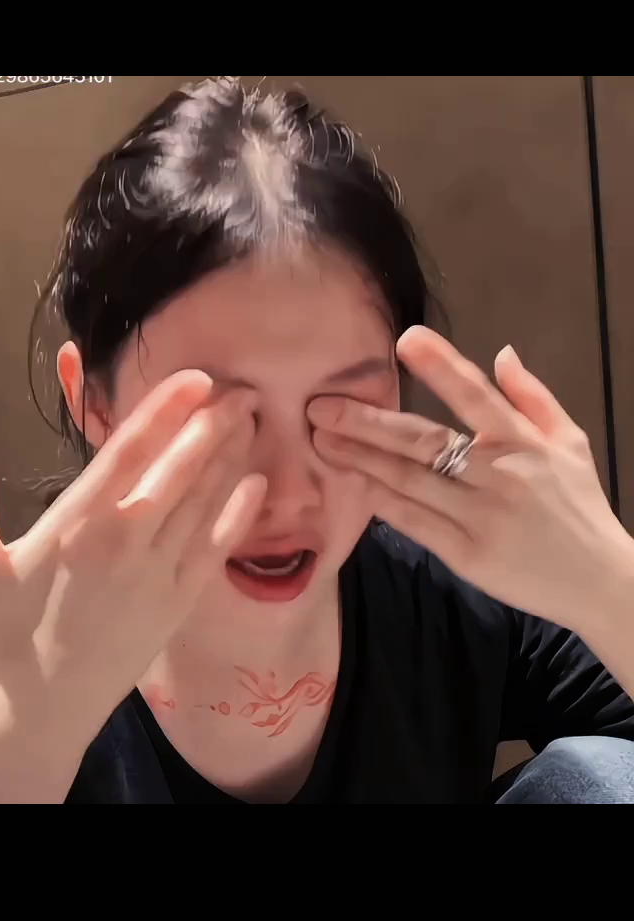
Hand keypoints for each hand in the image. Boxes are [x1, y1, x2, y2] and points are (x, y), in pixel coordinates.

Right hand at [0, 371, 265, 744]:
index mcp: (78, 524)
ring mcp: (159, 573)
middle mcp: (127, 542)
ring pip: (203, 501)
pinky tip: (257, 485)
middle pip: (179, 469)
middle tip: (242, 389)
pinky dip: (238, 514)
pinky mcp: (179, 602)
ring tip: (251, 420)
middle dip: (213, 424)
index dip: (165, 409)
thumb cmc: (5, 634)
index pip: (129, 451)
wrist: (43, 710)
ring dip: (229, 457)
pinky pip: (216, 548)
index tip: (196, 378)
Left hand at [309, 326, 631, 632]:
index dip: (439, 365)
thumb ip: (534, 397)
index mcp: (523, 441)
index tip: (404, 340)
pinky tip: (354, 484)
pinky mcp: (467, 555)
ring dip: (361, 458)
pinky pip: (415, 522)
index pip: (475, 394)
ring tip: (322, 440)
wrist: (599, 581)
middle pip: (423, 441)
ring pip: (409, 480)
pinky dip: (383, 502)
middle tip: (321, 406)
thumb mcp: (571, 443)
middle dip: (368, 421)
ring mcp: (480, 517)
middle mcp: (498, 474)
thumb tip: (501, 353)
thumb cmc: (579, 507)